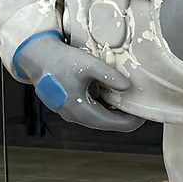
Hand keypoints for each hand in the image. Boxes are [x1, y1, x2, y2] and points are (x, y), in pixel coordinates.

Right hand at [17, 36, 142, 133]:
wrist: (36, 57)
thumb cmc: (60, 61)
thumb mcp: (88, 65)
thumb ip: (110, 76)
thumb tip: (128, 87)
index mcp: (83, 112)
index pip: (117, 125)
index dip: (135, 119)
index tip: (146, 110)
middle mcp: (77, 117)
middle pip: (110, 123)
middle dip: (126, 114)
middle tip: (139, 101)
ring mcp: (71, 113)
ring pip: (100, 117)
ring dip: (114, 109)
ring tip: (127, 95)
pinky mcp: (68, 105)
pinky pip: (91, 110)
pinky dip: (103, 104)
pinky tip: (110, 91)